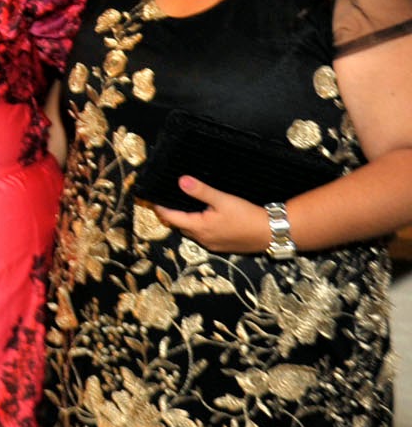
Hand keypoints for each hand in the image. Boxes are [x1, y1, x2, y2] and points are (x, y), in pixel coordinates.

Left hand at [152, 177, 272, 253]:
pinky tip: (205, 217)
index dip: (160, 208)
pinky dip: (198, 226)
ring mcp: (213, 244)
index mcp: (199, 228)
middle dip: (171, 214)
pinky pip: (204, 235)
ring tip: (182, 206)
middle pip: (180, 225)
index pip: (171, 218)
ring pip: (192, 231)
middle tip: (166, 200)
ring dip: (185, 220)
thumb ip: (201, 191)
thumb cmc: (248, 216)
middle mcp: (203, 239)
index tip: (152, 198)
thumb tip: (181, 180)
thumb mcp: (223, 200)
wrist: (273, 232)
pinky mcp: (223, 246)